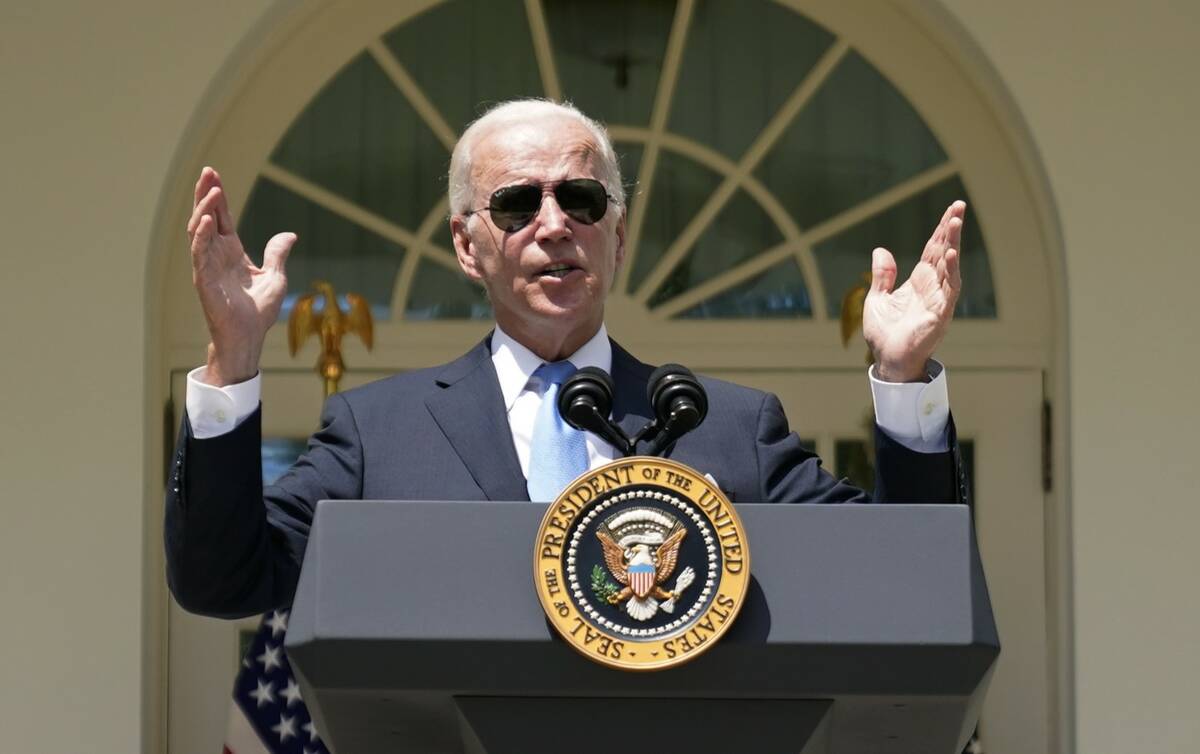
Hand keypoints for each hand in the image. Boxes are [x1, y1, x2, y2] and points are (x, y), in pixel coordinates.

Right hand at [187, 167, 296, 385]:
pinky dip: (201, 236)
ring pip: (199, 230)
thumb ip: (277, 254)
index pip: (222, 217)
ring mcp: (207, 265)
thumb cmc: (259, 310)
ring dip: (203, 209)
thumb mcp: (275, 276)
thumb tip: (289, 235)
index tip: (214, 174)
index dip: (218, 196)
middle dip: (206, 194)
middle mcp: (216, 254)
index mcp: (231, 251)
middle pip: (207, 216)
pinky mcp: (203, 279)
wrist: (250, 335)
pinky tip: (205, 220)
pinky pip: (199, 253)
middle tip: (207, 171)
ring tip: (211, 189)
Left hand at [862, 201, 963, 381]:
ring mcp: (939, 299)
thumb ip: (882, 275)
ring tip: (955, 221)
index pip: (933, 250)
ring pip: (950, 265)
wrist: (888, 360)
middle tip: (959, 206)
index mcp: (920, 281)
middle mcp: (933, 287)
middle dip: (951, 229)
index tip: (951, 210)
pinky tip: (951, 254)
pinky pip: (949, 288)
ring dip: (953, 243)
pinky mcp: (940, 313)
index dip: (941, 230)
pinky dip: (951, 271)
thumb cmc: (885, 334)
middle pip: (944, 251)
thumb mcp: (877, 298)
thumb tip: (880, 250)